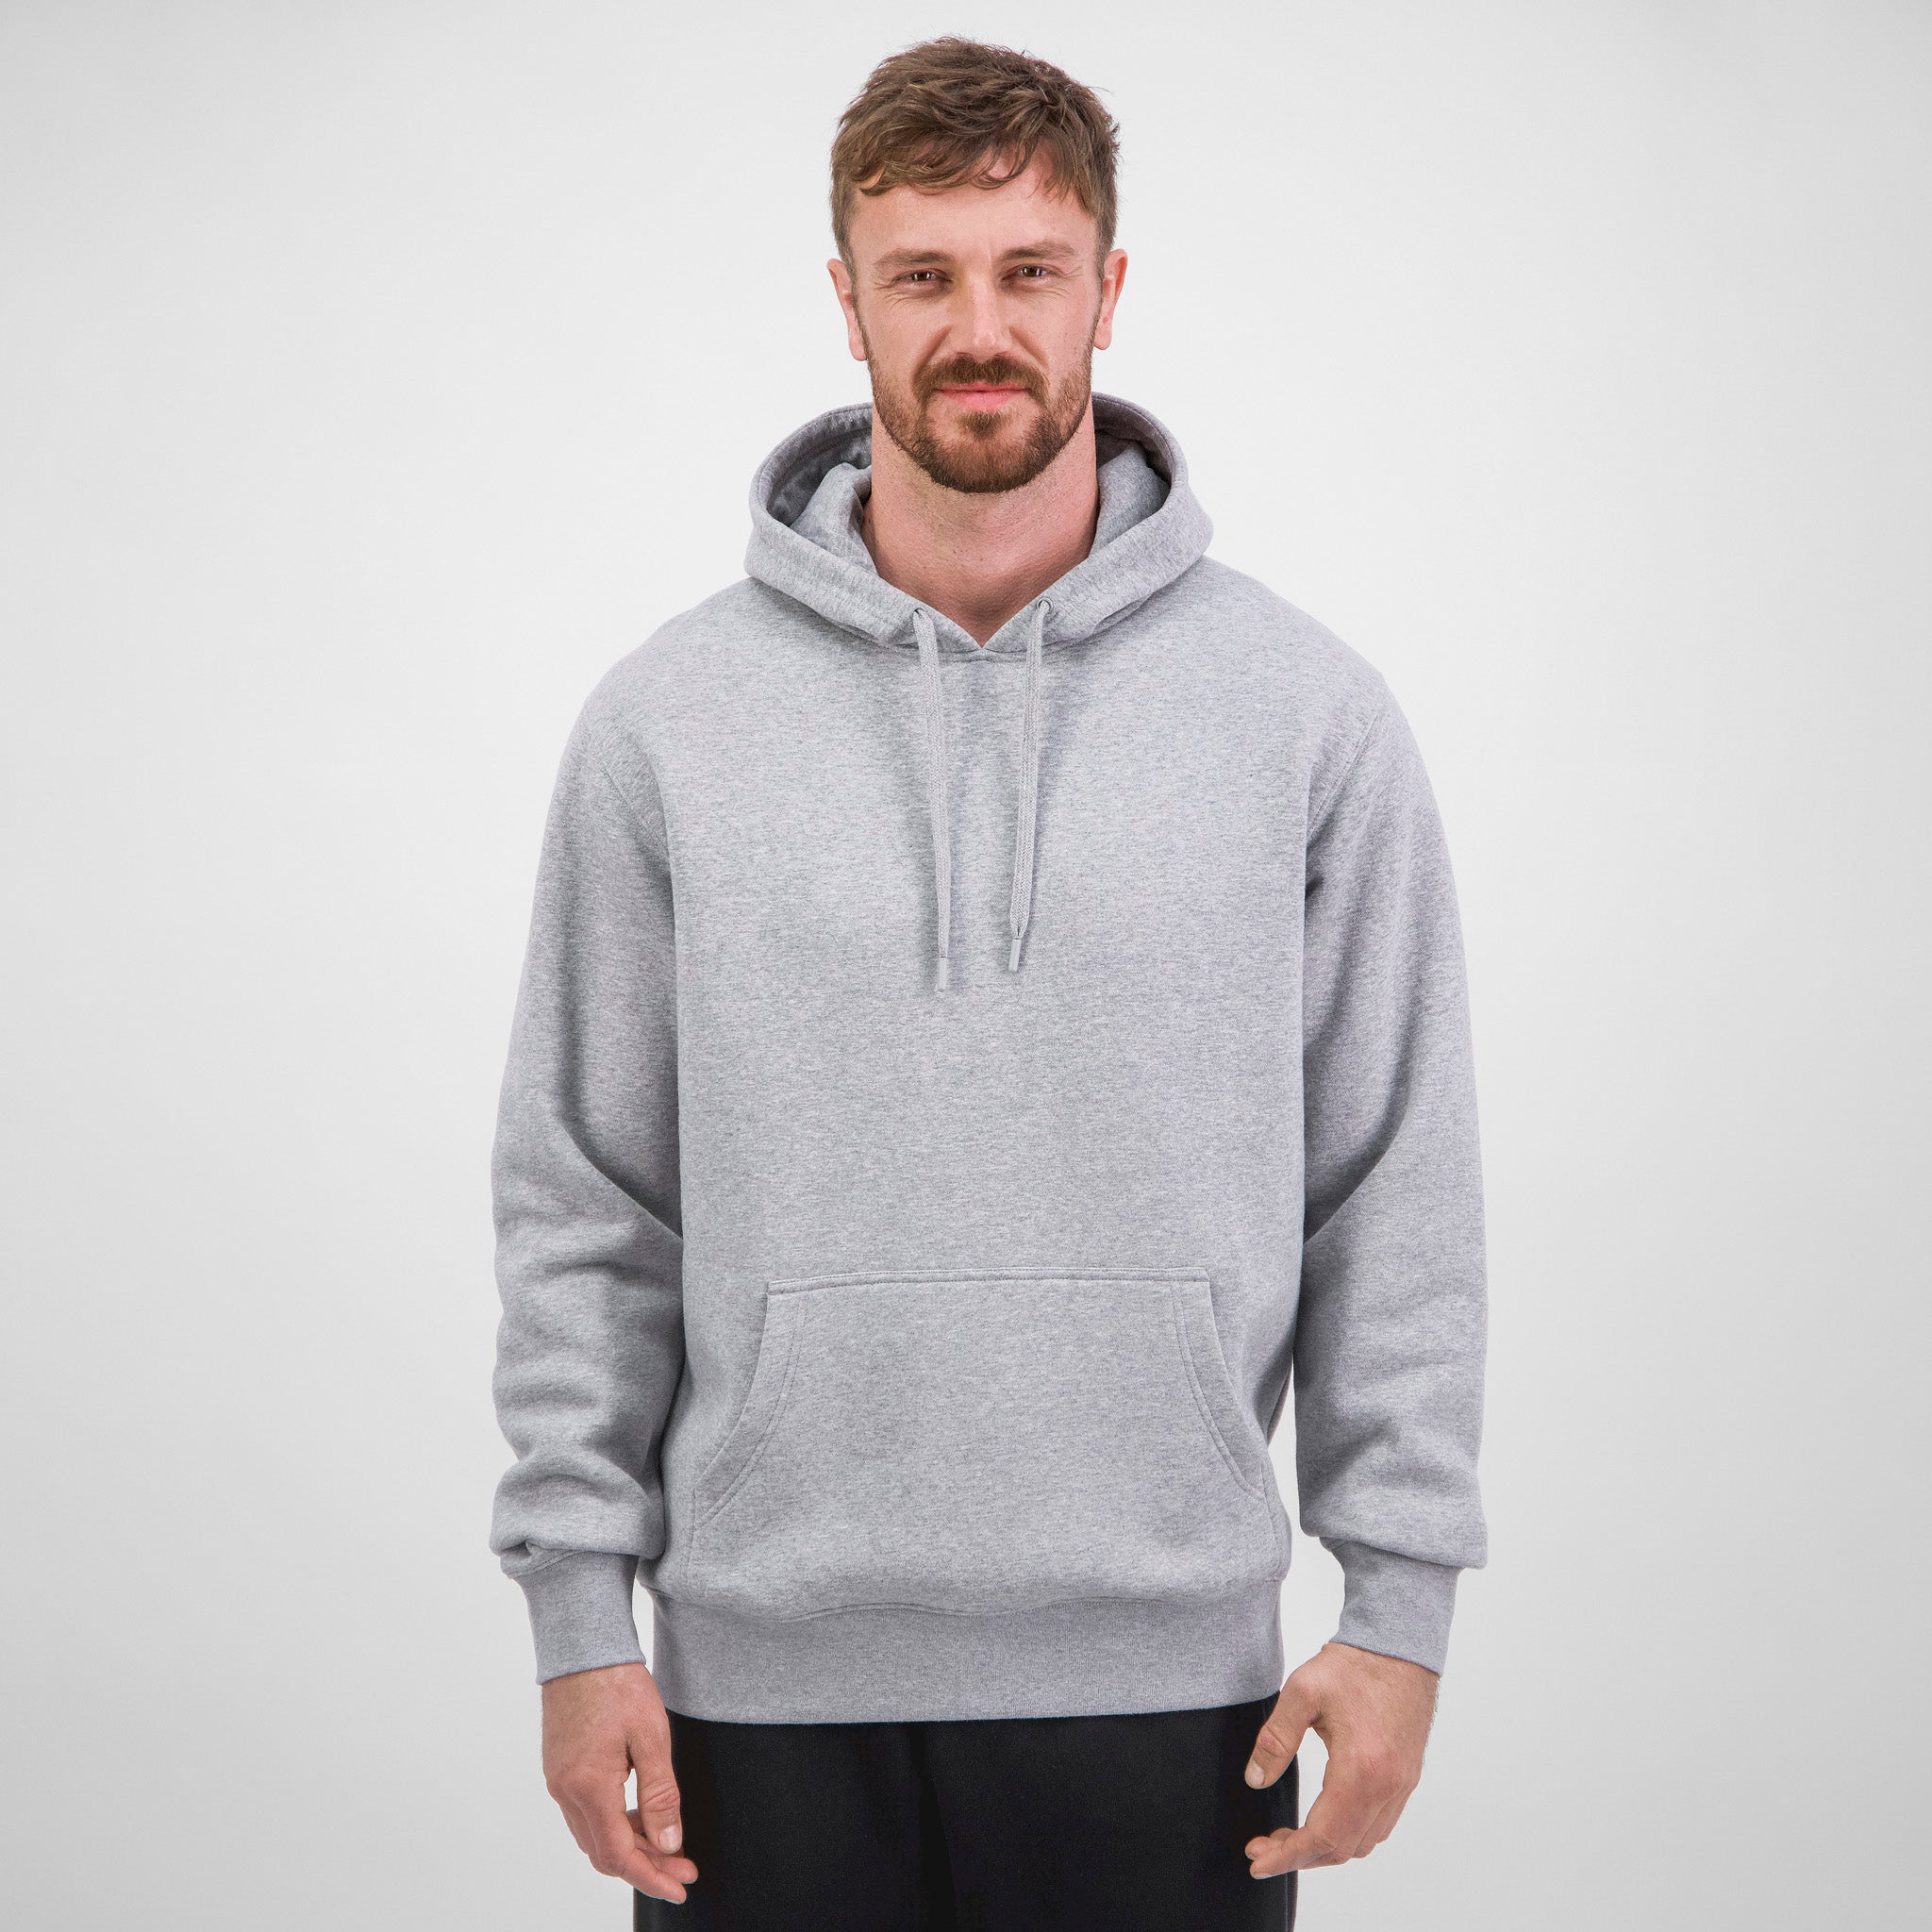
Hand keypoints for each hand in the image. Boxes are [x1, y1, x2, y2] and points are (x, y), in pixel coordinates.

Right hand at [541, 1661, 699, 1902]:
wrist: (583, 1646)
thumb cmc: (619, 1684)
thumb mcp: (652, 1737)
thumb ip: (660, 1795)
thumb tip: (667, 1844)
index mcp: (588, 1786)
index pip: (618, 1855)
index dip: (651, 1877)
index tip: (681, 1886)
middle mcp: (565, 1791)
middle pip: (604, 1852)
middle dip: (645, 1865)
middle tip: (684, 1865)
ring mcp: (558, 1780)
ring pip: (593, 1835)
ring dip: (629, 1845)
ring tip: (668, 1841)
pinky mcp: (559, 1768)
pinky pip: (585, 1813)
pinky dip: (614, 1823)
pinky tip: (640, 1815)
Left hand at [1241, 1641, 1438, 1878]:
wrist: (1399, 1646)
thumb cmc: (1353, 1665)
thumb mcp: (1302, 1691)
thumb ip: (1275, 1739)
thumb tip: (1255, 1779)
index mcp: (1362, 1770)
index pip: (1322, 1836)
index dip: (1286, 1855)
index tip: (1256, 1860)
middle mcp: (1388, 1787)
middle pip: (1342, 1848)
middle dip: (1299, 1855)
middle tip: (1263, 1846)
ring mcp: (1402, 1785)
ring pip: (1363, 1842)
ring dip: (1324, 1847)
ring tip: (1288, 1836)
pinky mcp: (1406, 1778)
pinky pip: (1379, 1825)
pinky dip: (1348, 1833)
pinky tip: (1323, 1819)